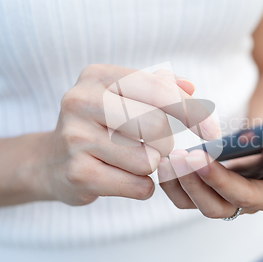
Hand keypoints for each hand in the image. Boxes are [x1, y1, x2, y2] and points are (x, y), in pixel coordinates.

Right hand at [36, 64, 218, 205]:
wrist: (51, 161)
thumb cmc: (100, 125)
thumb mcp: (124, 96)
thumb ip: (160, 87)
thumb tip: (190, 87)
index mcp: (97, 75)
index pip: (160, 90)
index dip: (193, 112)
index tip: (212, 132)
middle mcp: (81, 101)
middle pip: (157, 126)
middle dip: (165, 141)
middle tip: (151, 145)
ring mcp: (75, 138)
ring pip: (149, 159)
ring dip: (151, 164)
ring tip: (129, 159)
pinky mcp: (77, 173)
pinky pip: (139, 185)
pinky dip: (142, 186)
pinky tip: (122, 178)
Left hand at [158, 132, 262, 217]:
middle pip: (248, 200)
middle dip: (220, 179)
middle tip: (196, 157)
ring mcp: (246, 199)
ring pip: (217, 207)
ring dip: (192, 185)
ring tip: (174, 158)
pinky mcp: (221, 195)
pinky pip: (196, 201)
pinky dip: (178, 188)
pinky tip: (165, 166)